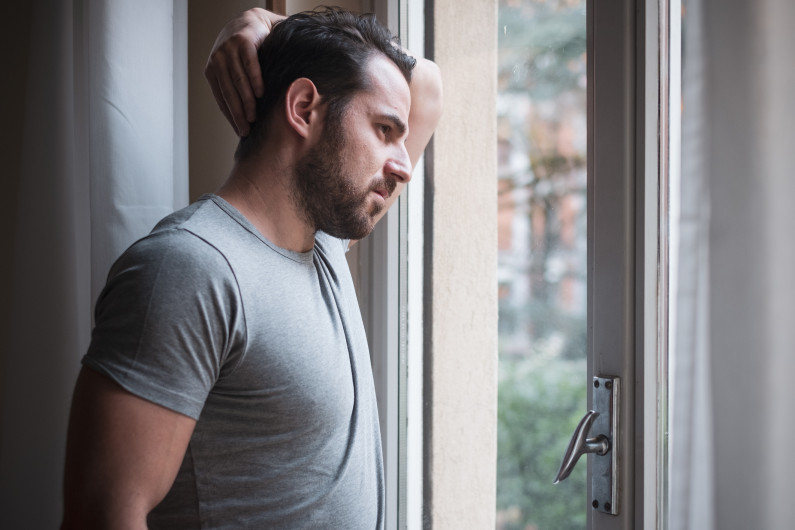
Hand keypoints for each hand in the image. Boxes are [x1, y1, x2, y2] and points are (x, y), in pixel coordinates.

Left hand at [204, 8, 284, 135]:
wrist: (251, 21)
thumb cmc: (243, 51)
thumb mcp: (232, 67)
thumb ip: (233, 86)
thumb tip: (242, 117)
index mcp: (212, 70)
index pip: (221, 99)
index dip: (231, 117)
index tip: (240, 131)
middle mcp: (217, 60)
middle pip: (229, 92)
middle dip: (238, 114)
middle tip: (247, 130)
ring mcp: (229, 50)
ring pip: (239, 81)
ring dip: (247, 101)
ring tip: (254, 117)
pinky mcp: (243, 42)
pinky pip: (249, 65)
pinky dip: (255, 80)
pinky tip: (261, 93)